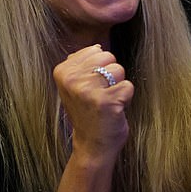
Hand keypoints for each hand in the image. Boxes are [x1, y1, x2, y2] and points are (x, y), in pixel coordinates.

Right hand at [53, 45, 132, 163]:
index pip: (96, 50)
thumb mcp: (75, 85)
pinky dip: (126, 99)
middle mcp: (71, 79)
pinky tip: (114, 110)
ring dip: (118, 86)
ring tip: (108, 101)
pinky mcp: (105, 101)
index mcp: (62, 71)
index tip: (92, 87)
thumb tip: (97, 46)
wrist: (91, 145)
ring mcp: (87, 90)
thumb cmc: (88, 112)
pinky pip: (128, 86)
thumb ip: (82, 64)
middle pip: (108, 57)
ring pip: (119, 69)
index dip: (100, 68)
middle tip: (101, 95)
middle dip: (111, 75)